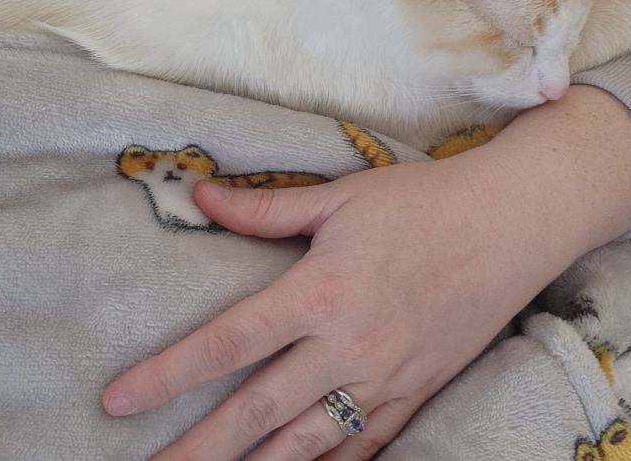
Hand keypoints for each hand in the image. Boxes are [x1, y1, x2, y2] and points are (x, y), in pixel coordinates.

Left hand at [102, 86, 630, 459]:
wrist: (512, 223)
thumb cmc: (423, 202)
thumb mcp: (341, 196)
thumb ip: (266, 207)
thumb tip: (198, 196)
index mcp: (320, 292)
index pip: (229, 341)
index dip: (168, 373)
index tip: (118, 400)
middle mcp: (348, 346)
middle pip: (258, 411)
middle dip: (198, 449)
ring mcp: (387, 378)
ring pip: (310, 444)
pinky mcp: (420, 392)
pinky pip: (369, 446)